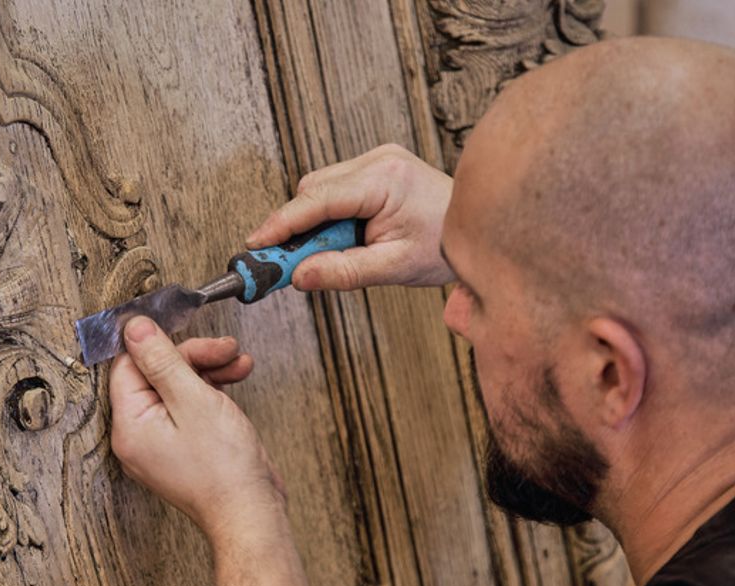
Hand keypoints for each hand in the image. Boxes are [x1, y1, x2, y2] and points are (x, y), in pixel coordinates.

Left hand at [109, 317, 285, 542]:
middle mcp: (139, 435)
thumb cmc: (224, 468)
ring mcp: (161, 442)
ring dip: (209, 368)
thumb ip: (162, 360)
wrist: (251, 512)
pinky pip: (190, 405)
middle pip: (155, 373)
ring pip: (177, 386)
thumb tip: (134, 328)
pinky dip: (213, 389)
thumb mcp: (192, 399)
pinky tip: (236, 376)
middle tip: (225, 349)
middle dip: (193, 356)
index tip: (185, 326)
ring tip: (239, 362)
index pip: (129, 366)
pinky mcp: (184, 445)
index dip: (159, 343)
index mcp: (130, 425)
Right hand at [246, 144, 453, 290]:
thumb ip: (344, 272)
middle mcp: (379, 160)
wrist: (477, 229)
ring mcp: (378, 159)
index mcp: (385, 179)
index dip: (282, 223)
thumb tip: (299, 276)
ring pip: (320, 189)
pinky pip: (336, 188)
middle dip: (298, 227)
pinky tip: (348, 237)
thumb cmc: (444, 248)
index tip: (257, 244)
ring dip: (316, 223)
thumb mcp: (393, 267)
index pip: (318, 199)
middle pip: (313, 190)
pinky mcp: (377, 166)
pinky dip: (330, 215)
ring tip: (337, 252)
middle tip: (292, 265)